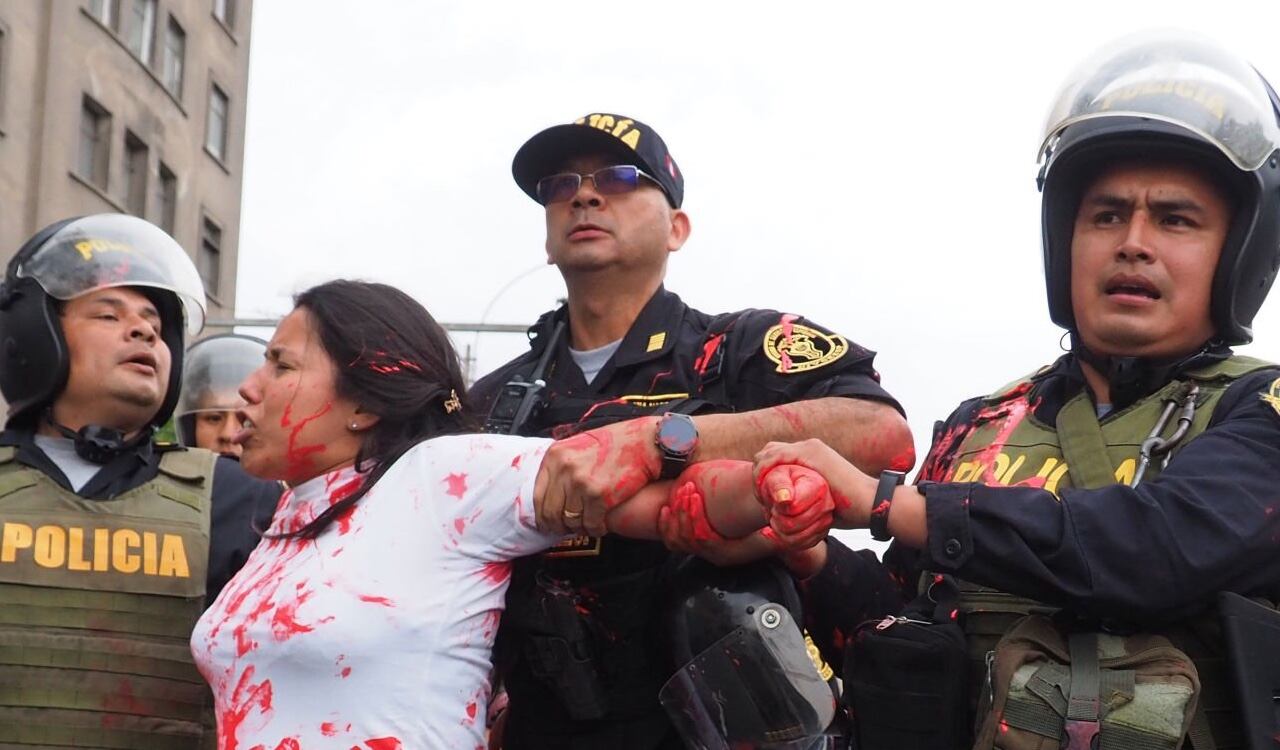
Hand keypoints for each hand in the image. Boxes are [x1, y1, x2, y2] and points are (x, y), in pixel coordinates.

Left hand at [534, 418, 660, 535]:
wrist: (646, 441)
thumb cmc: (618, 441)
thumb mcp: (580, 445)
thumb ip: (563, 465)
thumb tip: (552, 490)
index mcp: (556, 456)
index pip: (537, 496)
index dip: (542, 515)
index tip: (547, 522)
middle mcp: (565, 469)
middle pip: (550, 513)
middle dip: (559, 526)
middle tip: (568, 528)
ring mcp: (582, 483)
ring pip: (570, 521)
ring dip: (580, 527)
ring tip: (588, 523)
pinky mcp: (600, 496)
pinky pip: (591, 524)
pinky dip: (596, 528)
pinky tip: (601, 523)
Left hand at [658, 481, 779, 565]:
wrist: (766, 537)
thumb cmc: (767, 535)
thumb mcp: (772, 537)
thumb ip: (773, 536)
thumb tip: (774, 533)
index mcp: (726, 554)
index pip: (703, 538)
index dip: (695, 517)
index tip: (695, 494)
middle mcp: (711, 556)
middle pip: (687, 538)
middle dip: (684, 511)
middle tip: (687, 488)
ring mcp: (702, 552)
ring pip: (677, 540)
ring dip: (676, 515)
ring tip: (681, 491)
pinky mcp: (695, 545)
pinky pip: (672, 541)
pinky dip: (665, 526)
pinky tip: (665, 508)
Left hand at [753, 438, 875, 525]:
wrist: (872, 505)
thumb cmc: (849, 510)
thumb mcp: (819, 502)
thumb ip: (803, 500)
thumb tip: (785, 512)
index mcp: (811, 456)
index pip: (775, 457)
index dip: (763, 476)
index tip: (764, 501)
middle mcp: (809, 446)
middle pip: (768, 451)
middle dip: (758, 474)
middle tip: (761, 500)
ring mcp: (810, 447)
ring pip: (768, 452)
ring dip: (758, 475)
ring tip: (763, 498)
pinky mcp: (811, 453)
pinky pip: (775, 456)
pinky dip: (765, 472)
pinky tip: (766, 491)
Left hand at [756, 464, 834, 549]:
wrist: (787, 491)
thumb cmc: (781, 481)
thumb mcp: (775, 476)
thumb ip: (778, 485)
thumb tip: (785, 499)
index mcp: (818, 486)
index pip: (792, 509)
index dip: (778, 508)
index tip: (776, 501)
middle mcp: (827, 504)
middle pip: (791, 525)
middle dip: (776, 520)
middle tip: (774, 511)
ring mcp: (827, 521)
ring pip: (794, 540)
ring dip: (779, 532)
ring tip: (777, 519)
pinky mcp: (821, 534)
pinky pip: (800, 546)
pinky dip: (785, 541)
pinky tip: (780, 529)